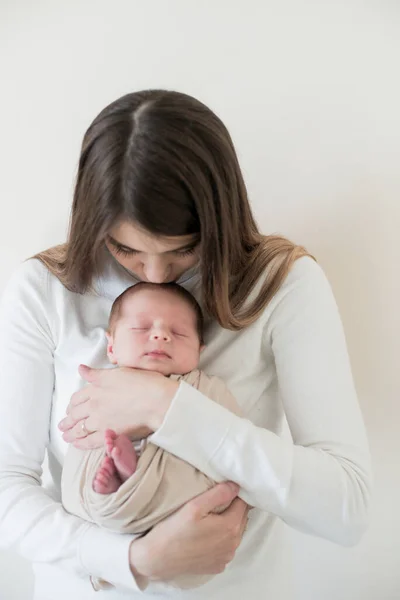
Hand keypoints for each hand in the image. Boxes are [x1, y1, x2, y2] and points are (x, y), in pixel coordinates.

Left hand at [58, 364, 178, 448]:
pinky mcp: (109, 433)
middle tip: (63, 425)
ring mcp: (100, 421)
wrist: (157, 400)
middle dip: (67, 420)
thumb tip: (81, 368)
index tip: (70, 408)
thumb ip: (96, 373)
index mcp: (96, 388)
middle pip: (75, 414)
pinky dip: (81, 444)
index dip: (72, 404)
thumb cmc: (143, 383)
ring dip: (70, 433)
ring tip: (66, 436)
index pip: (77, 398)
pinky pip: (90, 441)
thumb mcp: (117, 372)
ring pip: (79, 429)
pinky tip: (77, 445)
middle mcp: (94, 405)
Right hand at [129, 482, 249, 582]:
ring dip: (229, 524)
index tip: (225, 489)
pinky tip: (207, 535)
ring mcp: (226, 557)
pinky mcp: (218, 566)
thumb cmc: (174, 530)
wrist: (157, 559)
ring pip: (235, 533)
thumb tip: (236, 486)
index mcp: (230, 527)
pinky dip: (222, 539)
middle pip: (241, 518)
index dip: (235, 494)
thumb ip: (218, 494)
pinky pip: (226, 547)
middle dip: (233, 508)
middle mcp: (233, 545)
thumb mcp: (194, 506)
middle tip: (216, 501)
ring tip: (211, 517)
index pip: (243, 503)